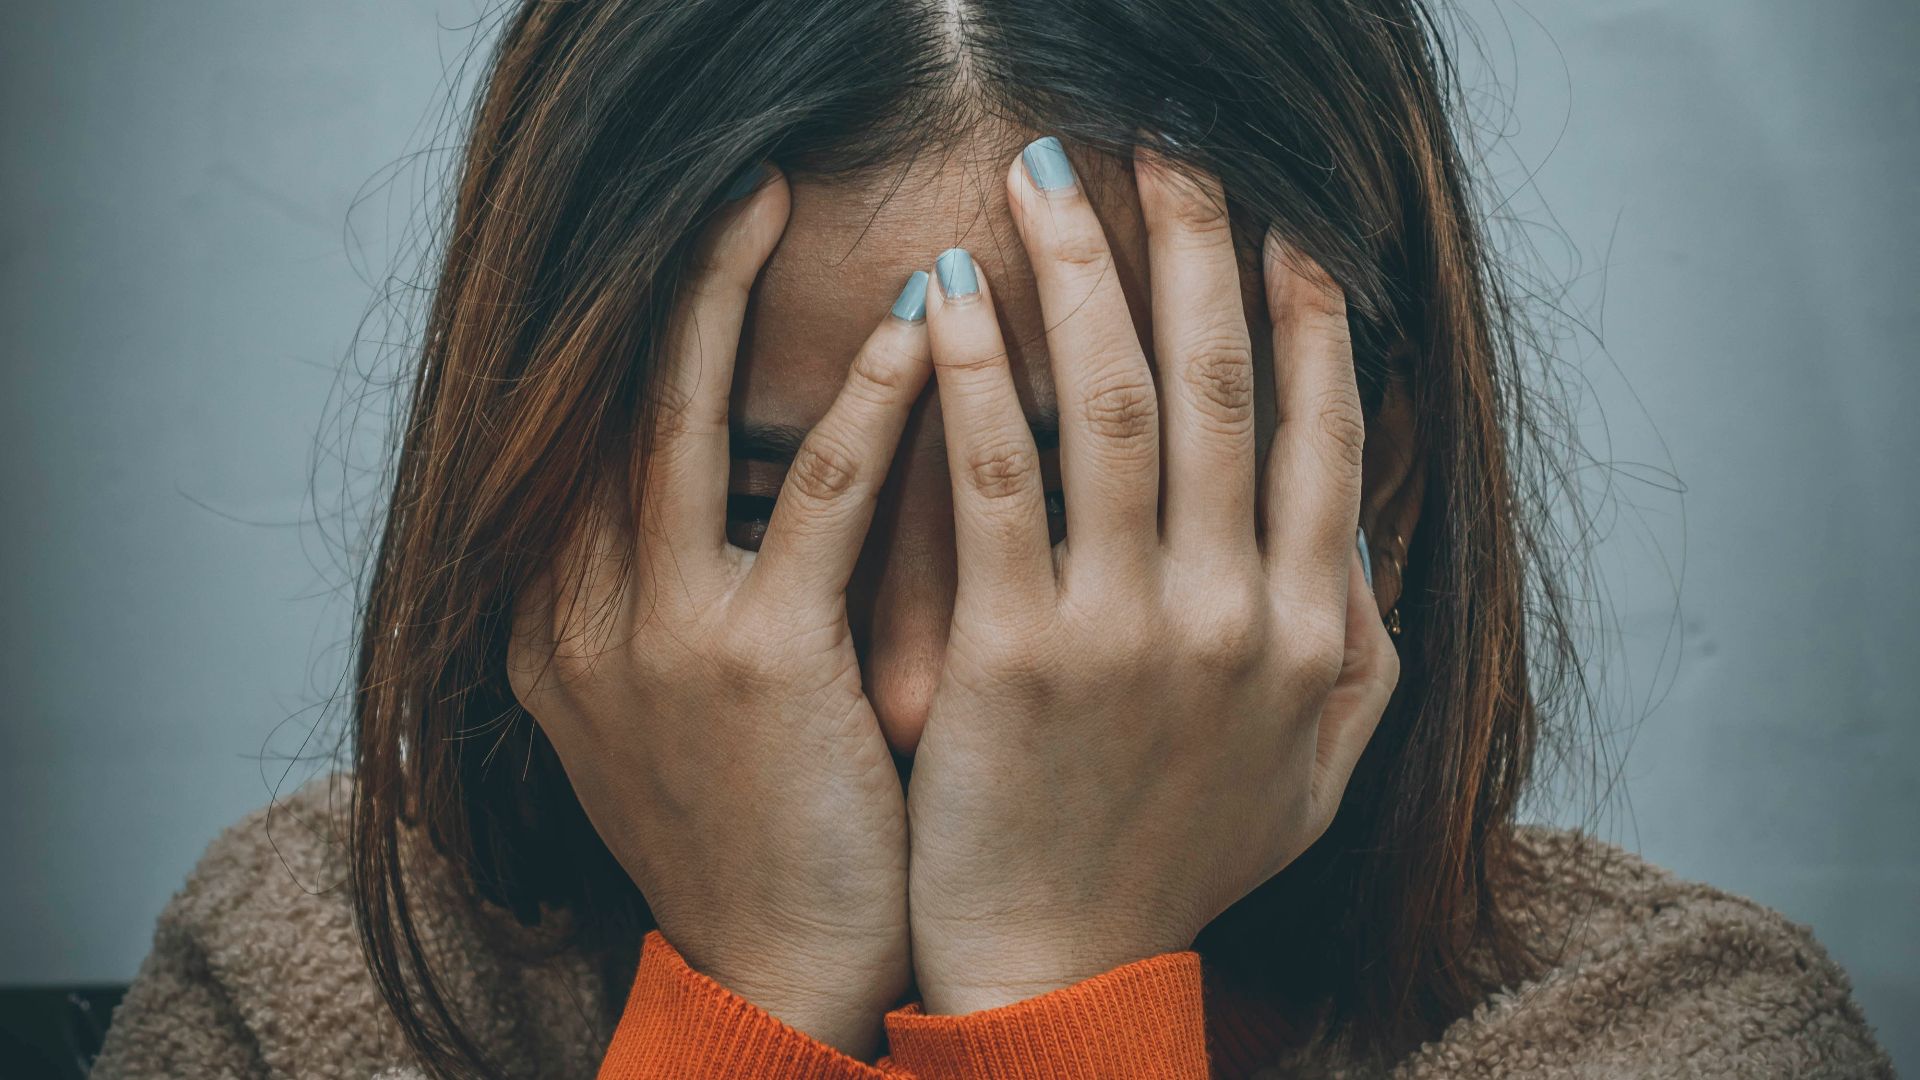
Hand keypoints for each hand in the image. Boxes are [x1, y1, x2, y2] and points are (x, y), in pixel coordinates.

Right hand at [506, 165, 928, 1058]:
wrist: (774, 976)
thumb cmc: (751, 833)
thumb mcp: (670, 708)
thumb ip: (671, 595)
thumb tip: (744, 480)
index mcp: (551, 625)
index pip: (581, 439)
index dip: (636, 332)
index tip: (697, 249)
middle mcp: (574, 616)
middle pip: (607, 403)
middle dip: (668, 283)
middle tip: (735, 187)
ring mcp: (653, 638)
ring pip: (680, 421)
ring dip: (728, 298)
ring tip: (778, 202)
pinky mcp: (752, 665)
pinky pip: (815, 500)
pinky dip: (865, 406)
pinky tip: (918, 334)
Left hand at [904, 138, 1400, 1013]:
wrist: (1063, 973)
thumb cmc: (1177, 867)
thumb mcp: (1314, 775)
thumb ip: (1360, 651)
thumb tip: (1362, 533)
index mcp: (1310, 630)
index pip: (1320, 433)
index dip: (1306, 315)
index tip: (1283, 223)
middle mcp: (1235, 614)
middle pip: (1219, 385)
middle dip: (1196, 247)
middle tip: (1167, 146)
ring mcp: (1128, 630)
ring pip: (1112, 405)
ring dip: (1083, 273)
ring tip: (1048, 177)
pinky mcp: (1016, 653)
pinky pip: (996, 480)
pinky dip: (972, 375)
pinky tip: (945, 292)